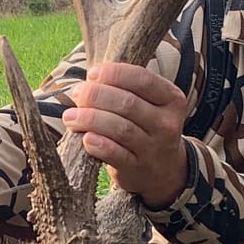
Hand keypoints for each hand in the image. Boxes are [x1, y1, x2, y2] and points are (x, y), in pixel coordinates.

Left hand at [63, 62, 187, 207]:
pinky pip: (116, 155)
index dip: (114, 74)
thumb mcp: (148, 104)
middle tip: (77, 94)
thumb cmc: (145, 126)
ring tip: (71, 116)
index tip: (92, 74)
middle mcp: (166, 124)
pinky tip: (85, 138)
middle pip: (128, 104)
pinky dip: (99, 145)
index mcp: (171, 99)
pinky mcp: (137, 168)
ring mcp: (154, 148)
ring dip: (91, 119)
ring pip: (120, 129)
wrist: (162, 170)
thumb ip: (125, 88)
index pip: (143, 80)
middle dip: (96, 95)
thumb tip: (90, 80)